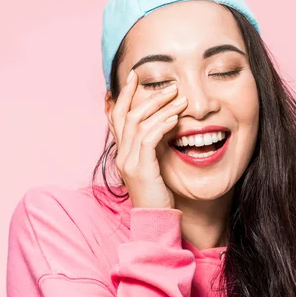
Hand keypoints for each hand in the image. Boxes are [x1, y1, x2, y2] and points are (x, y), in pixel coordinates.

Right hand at [109, 70, 186, 208]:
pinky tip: (175, 118)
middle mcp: (121, 155)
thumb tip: (166, 124)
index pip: (117, 117)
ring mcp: (128, 162)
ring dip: (160, 108)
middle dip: (146, 96)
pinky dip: (162, 125)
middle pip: (127, 115)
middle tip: (168, 85)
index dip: (124, 95)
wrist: (155, 220)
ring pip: (138, 124)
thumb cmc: (158, 195)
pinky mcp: (141, 169)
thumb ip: (153, 146)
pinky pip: (149, 139)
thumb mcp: (153, 166)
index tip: (134, 76)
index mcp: (122, 152)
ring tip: (179, 98)